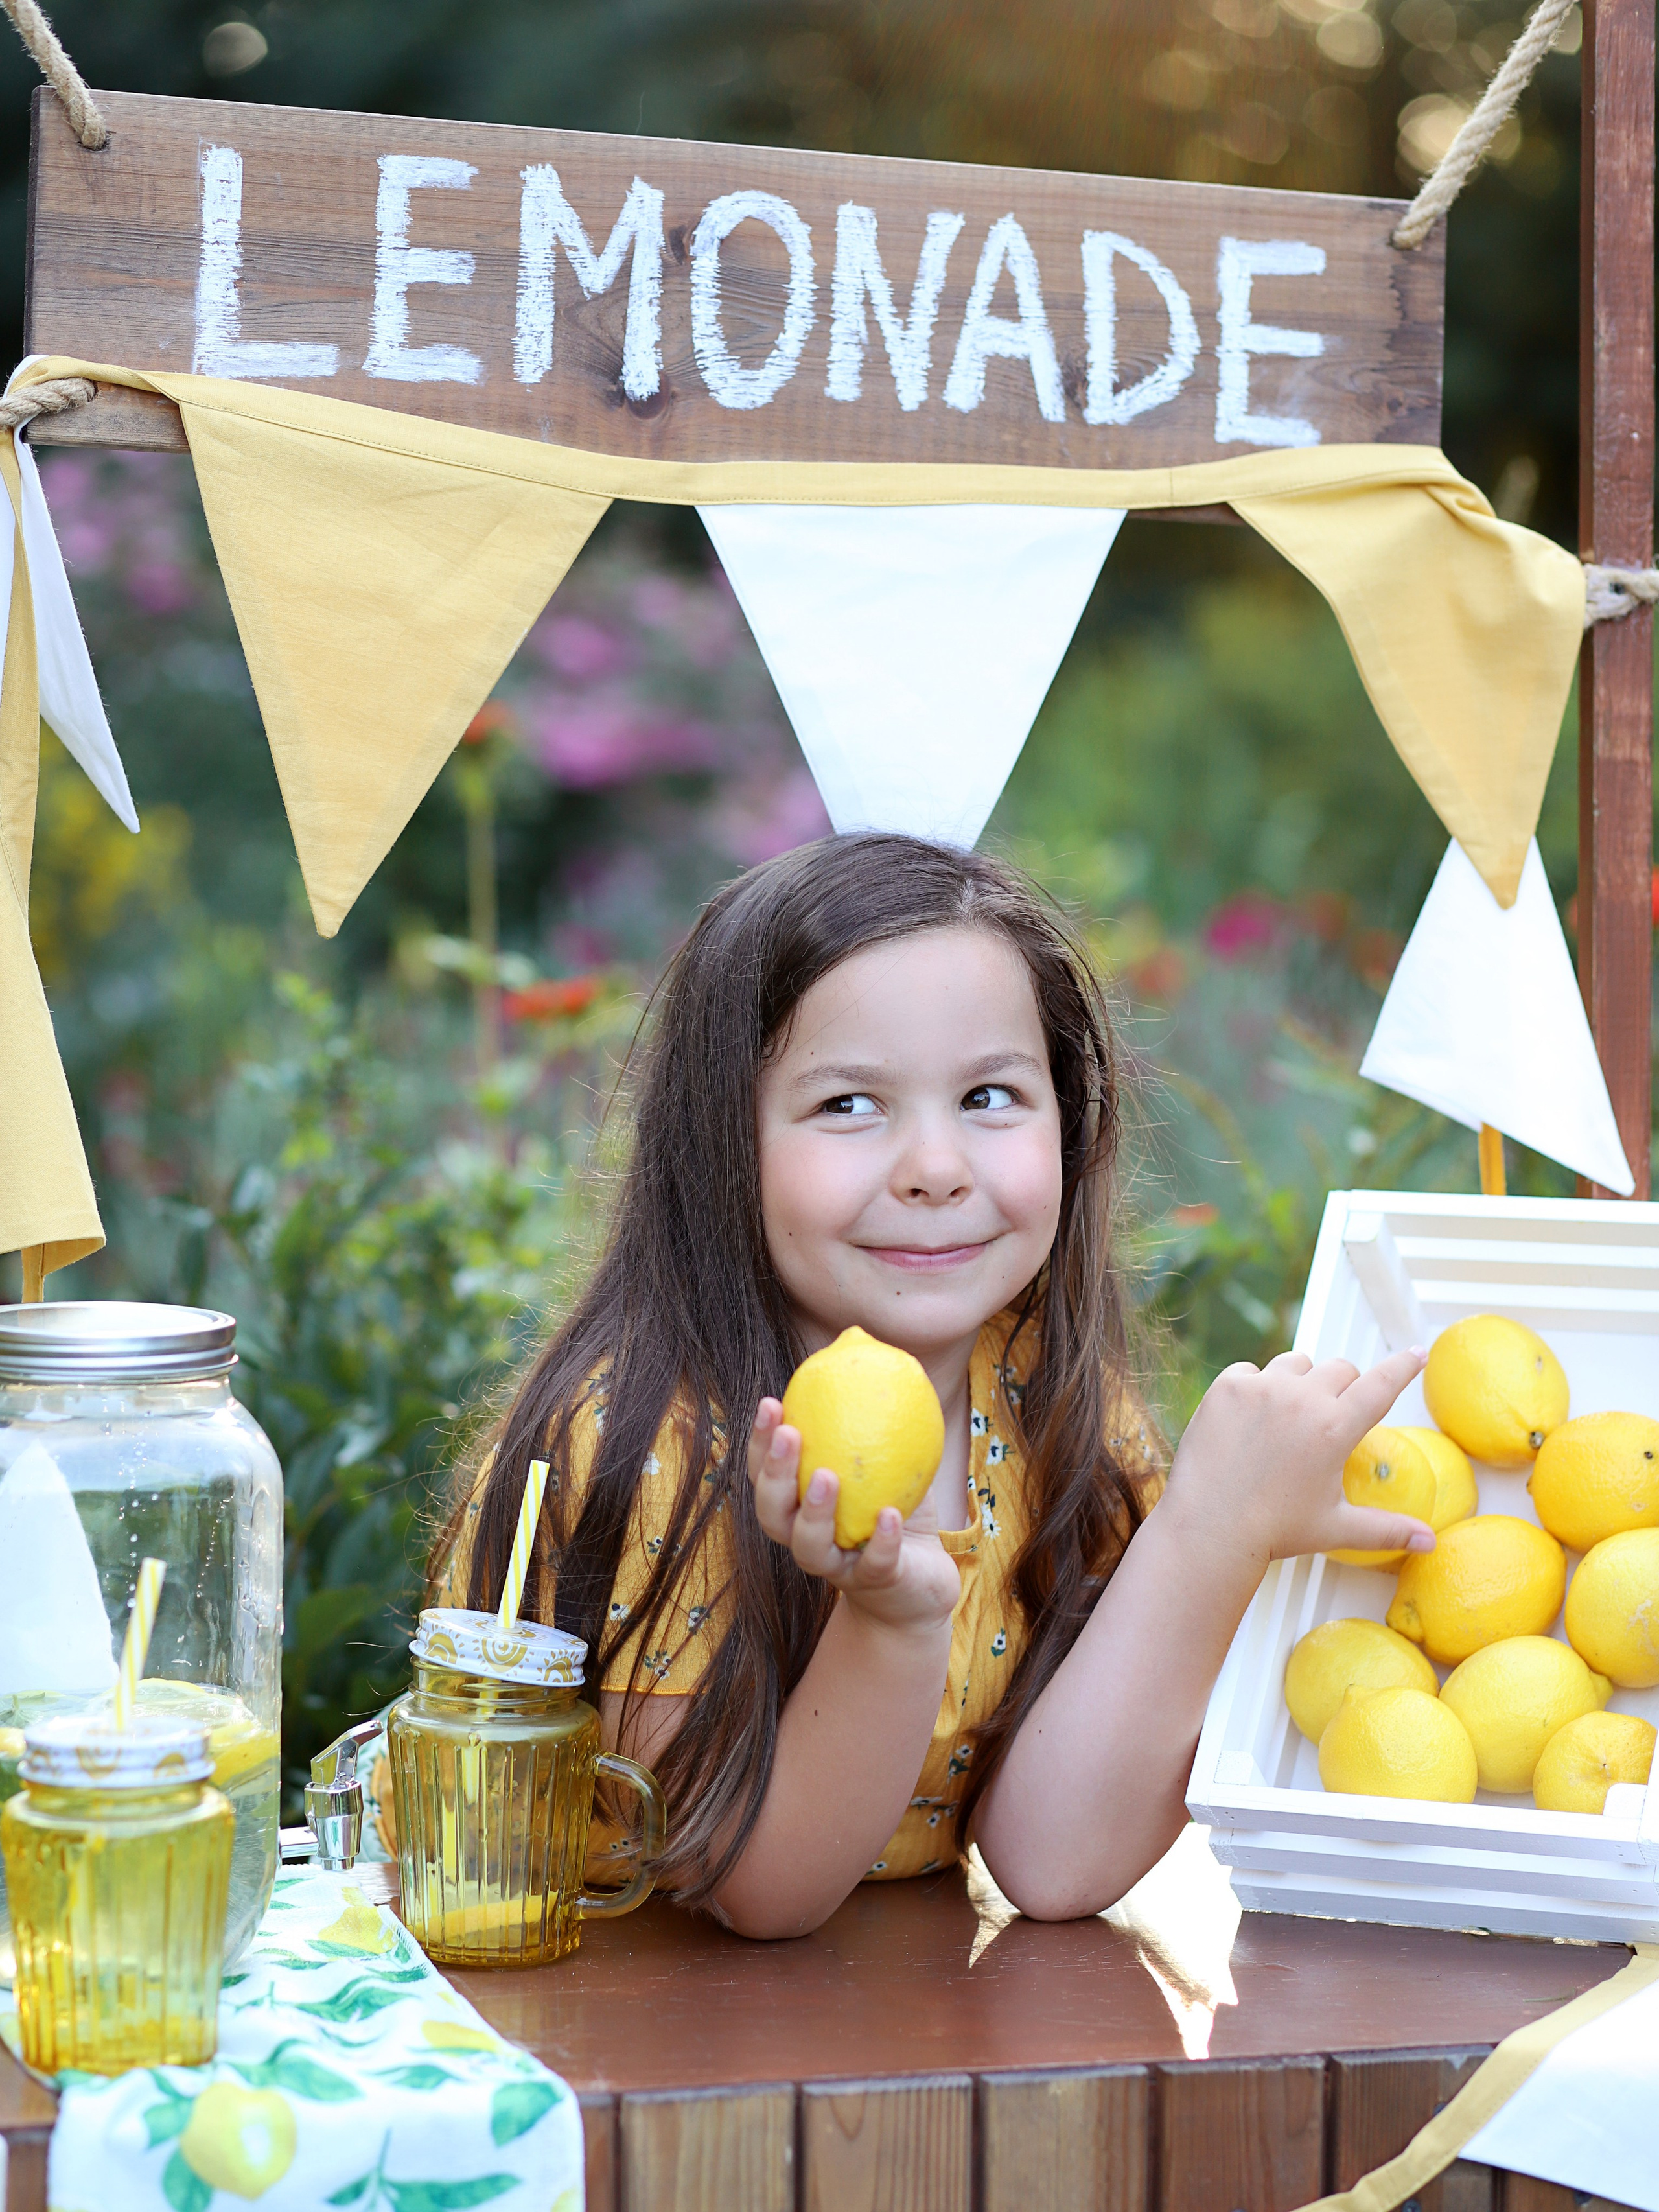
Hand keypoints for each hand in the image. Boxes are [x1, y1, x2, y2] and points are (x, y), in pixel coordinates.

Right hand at [748, 1399, 960, 1633]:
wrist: (920, 1584)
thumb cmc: (891, 1507)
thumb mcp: (884, 1454)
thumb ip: (867, 1405)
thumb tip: (856, 1336)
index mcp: (798, 1506)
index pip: (764, 1474)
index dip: (760, 1442)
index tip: (772, 1402)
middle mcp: (806, 1538)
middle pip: (772, 1513)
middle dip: (775, 1474)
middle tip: (791, 1435)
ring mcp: (839, 1567)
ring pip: (809, 1548)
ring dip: (815, 1513)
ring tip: (828, 1477)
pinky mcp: (876, 1584)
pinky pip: (873, 1565)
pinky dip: (880, 1542)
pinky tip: (889, 1515)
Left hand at [1166, 1346, 1433, 1564]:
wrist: (1208, 1527)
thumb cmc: (1271, 1530)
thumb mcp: (1336, 1529)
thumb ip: (1388, 1529)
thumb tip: (1430, 1541)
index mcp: (1334, 1429)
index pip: (1381, 1385)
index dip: (1403, 1367)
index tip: (1417, 1352)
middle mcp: (1300, 1400)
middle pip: (1341, 1369)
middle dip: (1344, 1389)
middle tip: (1329, 1420)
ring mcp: (1261, 1388)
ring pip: (1297, 1363)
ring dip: (1301, 1381)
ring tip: (1289, 1419)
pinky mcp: (1226, 1387)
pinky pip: (1251, 1369)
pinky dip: (1256, 1385)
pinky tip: (1251, 1418)